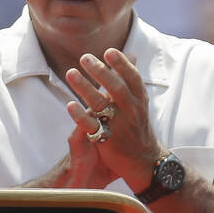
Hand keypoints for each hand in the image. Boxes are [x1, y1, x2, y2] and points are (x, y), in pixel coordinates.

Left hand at [63, 47, 162, 191]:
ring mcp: (119, 125)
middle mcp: (131, 110)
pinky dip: (81, 115)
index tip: (109, 51)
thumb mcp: (139, 101)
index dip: (122, 64)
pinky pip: (92, 126)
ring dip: (85, 87)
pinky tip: (70, 105)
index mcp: (139, 99)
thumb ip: (130, 79)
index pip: (133, 78)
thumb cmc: (137, 125)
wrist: (144, 161)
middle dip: (101, 72)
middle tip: (85, 58)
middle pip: (116, 88)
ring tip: (71, 73)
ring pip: (101, 104)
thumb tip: (130, 54)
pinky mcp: (107, 139)